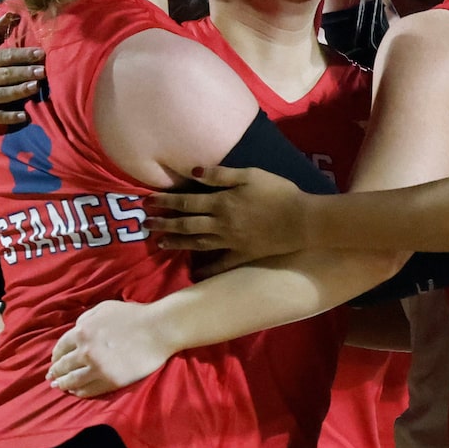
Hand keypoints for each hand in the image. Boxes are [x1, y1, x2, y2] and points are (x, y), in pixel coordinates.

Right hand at [0, 12, 45, 132]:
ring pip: (1, 94)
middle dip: (24, 72)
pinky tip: (24, 116)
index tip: (41, 53)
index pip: (4, 56)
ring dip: (19, 91)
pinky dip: (9, 117)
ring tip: (35, 87)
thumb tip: (11, 14)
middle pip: (4, 74)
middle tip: (44, 71)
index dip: (23, 55)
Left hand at [48, 300, 173, 397]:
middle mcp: (86, 351)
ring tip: (59, 387)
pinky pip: (89, 389)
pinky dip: (79, 392)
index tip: (54, 360)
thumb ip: (85, 319)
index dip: (55, 356)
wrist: (158, 330)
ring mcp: (98, 368)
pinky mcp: (111, 381)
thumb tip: (76, 329)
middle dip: (55, 372)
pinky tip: (76, 391)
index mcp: (82, 331)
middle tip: (50, 377)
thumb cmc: (133, 315)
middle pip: (64, 365)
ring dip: (63, 384)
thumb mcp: (103, 308)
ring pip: (73, 380)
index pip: (61, 347)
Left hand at [150, 164, 311, 259]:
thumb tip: (194, 173)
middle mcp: (220, 224)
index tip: (147, 203)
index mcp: (221, 202)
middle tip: (146, 225)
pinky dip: (205, 270)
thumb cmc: (278, 193)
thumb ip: (221, 175)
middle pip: (186, 224)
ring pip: (197, 243)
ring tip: (160, 244)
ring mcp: (230, 242)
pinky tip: (193, 274)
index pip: (186, 202)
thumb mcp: (250, 174)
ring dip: (177, 243)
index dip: (165, 202)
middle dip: (164, 224)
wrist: (302, 220)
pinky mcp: (242, 255)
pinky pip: (220, 264)